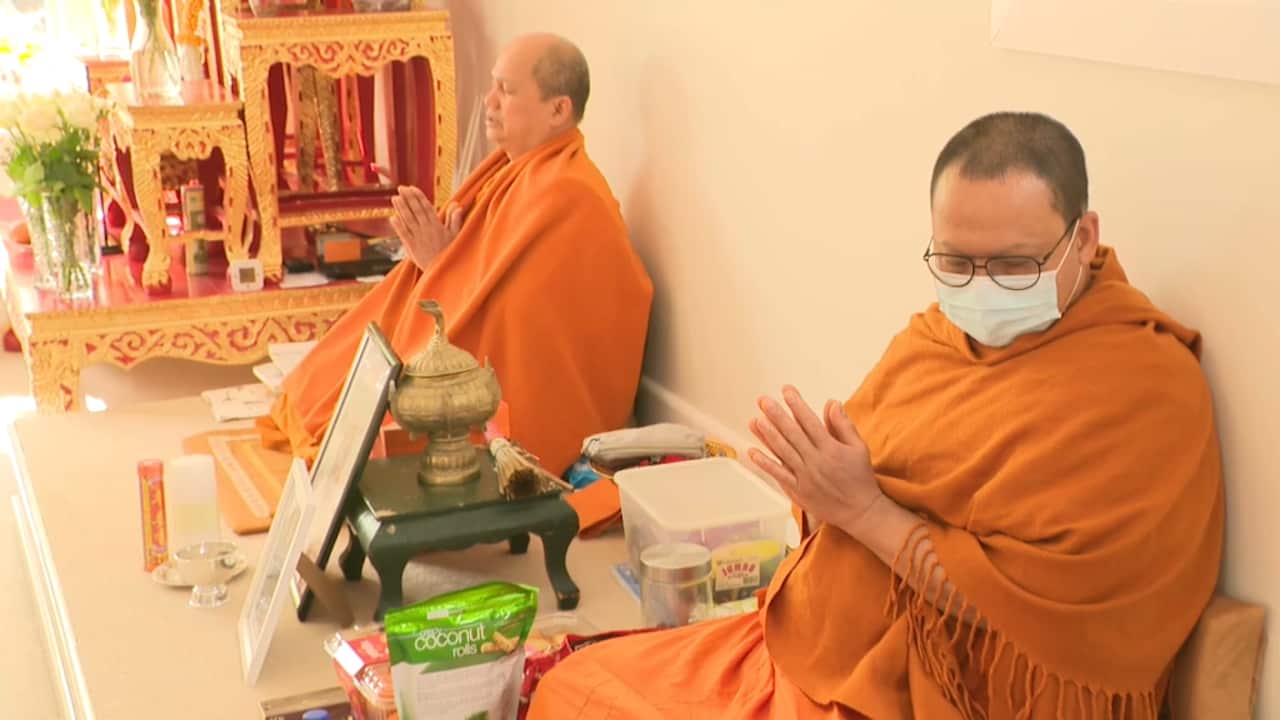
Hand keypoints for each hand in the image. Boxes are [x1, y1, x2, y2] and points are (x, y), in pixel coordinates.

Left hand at [389, 186, 465, 269]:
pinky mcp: (412, 247)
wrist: (443, 271)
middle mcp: (427, 229)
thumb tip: (457, 205)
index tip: (412, 188)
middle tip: (401, 188)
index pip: (427, 207)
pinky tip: (392, 218)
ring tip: (394, 198)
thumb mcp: (455, 235)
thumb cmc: (450, 252)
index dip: (419, 197)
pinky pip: (404, 234)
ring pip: (408, 220)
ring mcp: (418, 238)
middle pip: (416, 210)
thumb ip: (455, 219)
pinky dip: (398, 226)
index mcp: (437, 225)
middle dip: (408, 198)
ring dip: (401, 208)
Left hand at [748, 385, 886, 538]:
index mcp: (831, 449)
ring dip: (767, 435)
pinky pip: (779, 474)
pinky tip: (753, 451)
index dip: (797, 404)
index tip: (786, 390)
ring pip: (783, 452)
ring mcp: (805, 477)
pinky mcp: (798, 491)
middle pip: (792, 434)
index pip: (810, 422)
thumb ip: (843, 425)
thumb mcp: (859, 447)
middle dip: (776, 415)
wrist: (860, 512)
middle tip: (763, 400)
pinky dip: (765, 463)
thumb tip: (832, 402)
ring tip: (755, 420)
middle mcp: (816, 461)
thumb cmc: (860, 477)